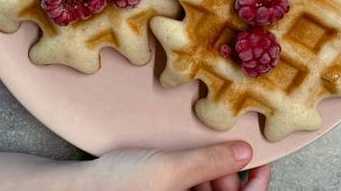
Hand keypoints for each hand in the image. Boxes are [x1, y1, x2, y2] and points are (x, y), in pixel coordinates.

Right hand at [0, 141, 270, 190]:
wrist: (77, 190)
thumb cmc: (120, 186)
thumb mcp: (171, 170)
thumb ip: (211, 162)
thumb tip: (246, 153)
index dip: (257, 187)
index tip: (263, 163)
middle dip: (230, 179)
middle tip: (225, 154)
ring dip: (213, 177)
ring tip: (203, 157)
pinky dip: (197, 179)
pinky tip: (189, 163)